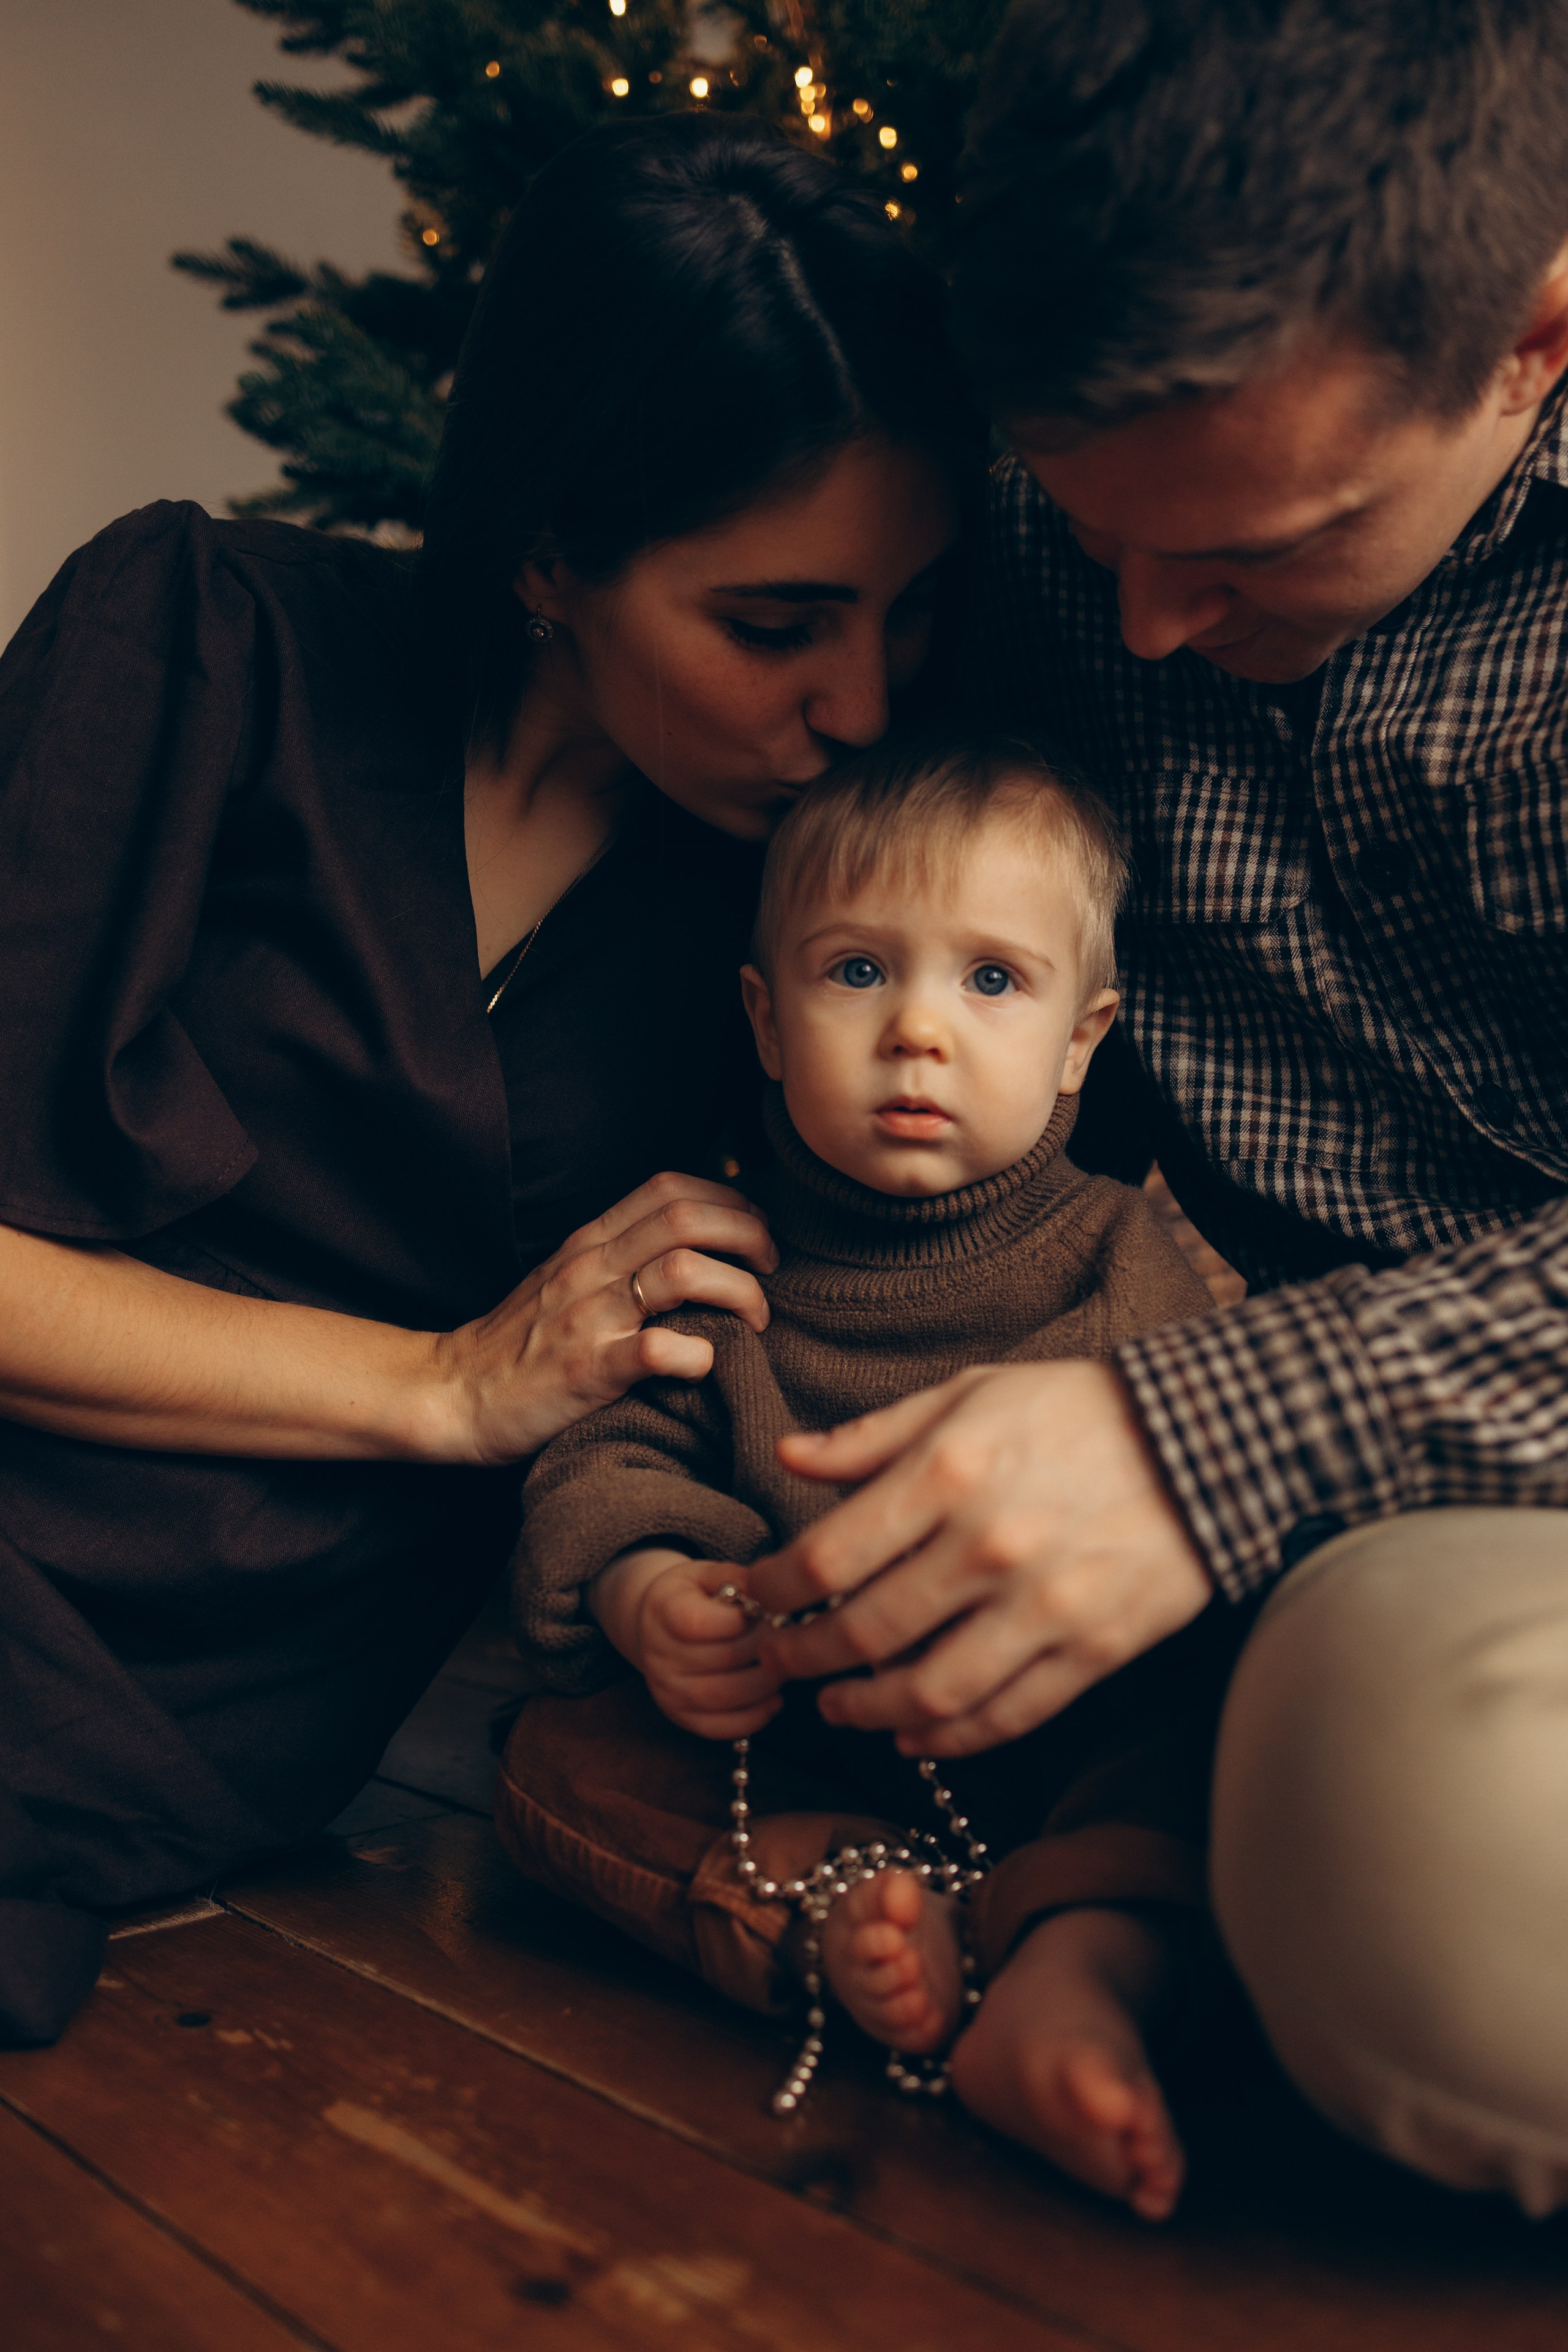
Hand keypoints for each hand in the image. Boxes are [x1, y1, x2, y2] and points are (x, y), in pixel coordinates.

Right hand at [427, 1171, 776, 1463]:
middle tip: (770, 1268)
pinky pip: (657, 1349)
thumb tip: (694, 1243)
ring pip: (683, 1272)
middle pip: (686, 1218)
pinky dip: (697, 1354)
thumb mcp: (568, 1280)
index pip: (669, 1189)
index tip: (755, 1229)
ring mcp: (589, 1317)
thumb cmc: (521, 1342)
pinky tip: (707, 1364)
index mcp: (590, 1243)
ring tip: (755, 1319)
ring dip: (739, 1290)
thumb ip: (620, 1256)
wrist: (456, 1394)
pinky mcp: (588, 1370)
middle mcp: (591, 1268)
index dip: (727, 1199)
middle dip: (748, 1234)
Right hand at [590, 1548, 781, 1739]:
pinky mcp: (680, 1716)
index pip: (697, 1622)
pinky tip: (773, 1699)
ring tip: (784, 1667)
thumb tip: (773, 1592)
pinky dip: (753, 1718)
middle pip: (721, 1659)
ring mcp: (667, 1689)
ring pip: (724, 1696)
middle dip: (764, 1649)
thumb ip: (736, 1579)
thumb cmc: (691, 1596)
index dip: (738, 1620)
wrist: (655, 1626)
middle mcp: (658, 1654)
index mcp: (663, 1611)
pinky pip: (719, 1727)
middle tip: (788, 1638)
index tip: (765, 1611)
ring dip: (764, 1684)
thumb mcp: (706, 1574)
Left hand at [748, 1362, 1212, 1757]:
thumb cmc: (1077, 1409)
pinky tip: (915, 1736)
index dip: (777, 1589)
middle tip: (779, 1660)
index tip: (759, 1596)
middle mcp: (988, 1546)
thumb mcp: (970, 1394)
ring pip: (928, 1693)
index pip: (828, 1555)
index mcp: (949, 1473)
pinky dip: (949, 1738)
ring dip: (866, 1713)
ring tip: (837, 1707)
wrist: (1208, 1439)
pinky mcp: (1093, 1649)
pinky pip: (1004, 1716)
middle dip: (803, 1657)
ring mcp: (1044, 1607)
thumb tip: (789, 1457)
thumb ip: (874, 1435)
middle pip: (864, 1633)